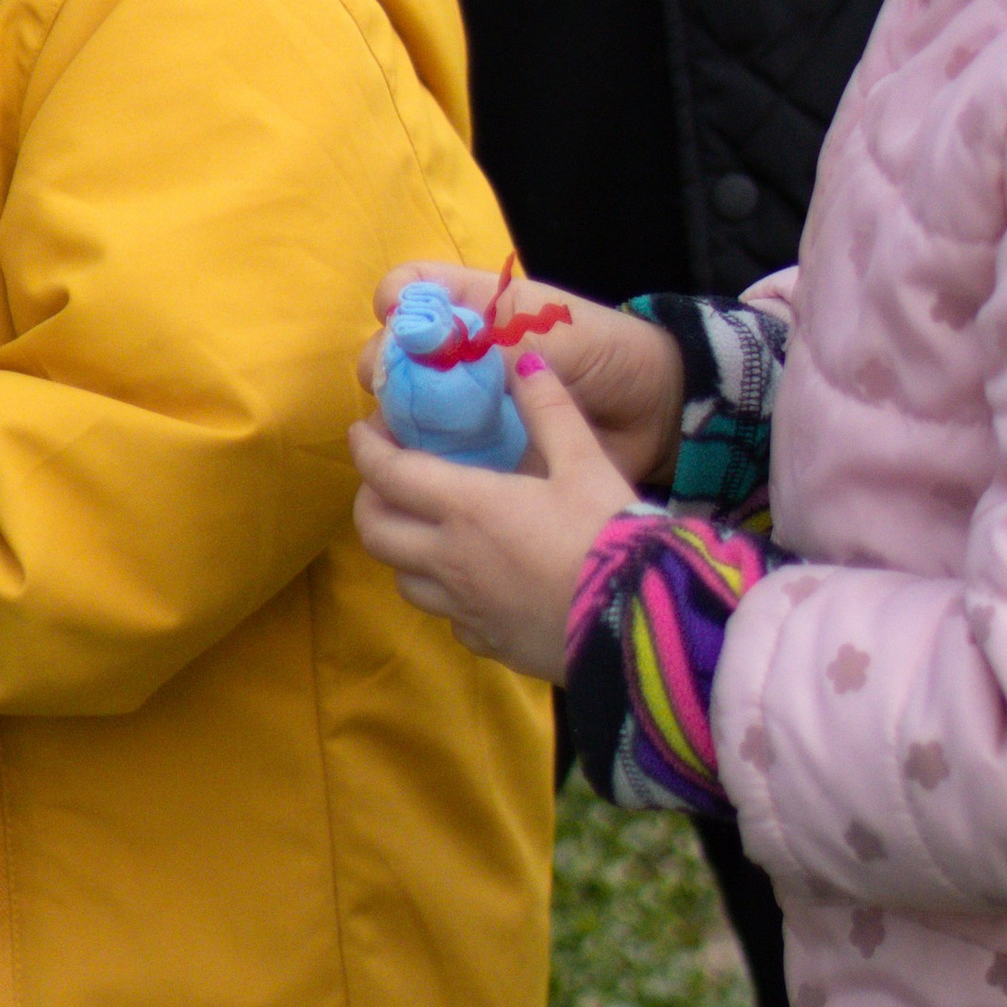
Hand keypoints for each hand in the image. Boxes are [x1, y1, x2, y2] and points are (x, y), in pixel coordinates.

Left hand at [348, 351, 641, 678]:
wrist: (642, 628)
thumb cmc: (609, 537)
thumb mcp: (585, 461)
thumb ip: (550, 409)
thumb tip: (526, 360)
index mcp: (466, 506)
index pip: (386, 473)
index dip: (366, 447)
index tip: (365, 430)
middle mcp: (452, 560)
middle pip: (375, 532)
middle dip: (370, 499)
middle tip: (389, 478)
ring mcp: (467, 609)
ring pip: (404, 581)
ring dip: (403, 550)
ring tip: (426, 527)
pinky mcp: (491, 645)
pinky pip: (448, 618)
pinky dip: (446, 594)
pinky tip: (473, 580)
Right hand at [362, 261, 685, 487]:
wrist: (654, 415)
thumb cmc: (606, 352)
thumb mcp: (553, 331)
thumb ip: (498, 340)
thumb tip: (438, 355)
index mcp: (475, 309)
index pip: (412, 291)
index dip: (396, 302)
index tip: (395, 323)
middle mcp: (458, 357)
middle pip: (395, 355)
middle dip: (385, 369)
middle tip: (393, 393)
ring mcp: (465, 410)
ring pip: (405, 413)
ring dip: (395, 425)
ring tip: (400, 441)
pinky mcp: (479, 459)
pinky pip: (436, 464)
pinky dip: (422, 470)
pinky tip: (417, 477)